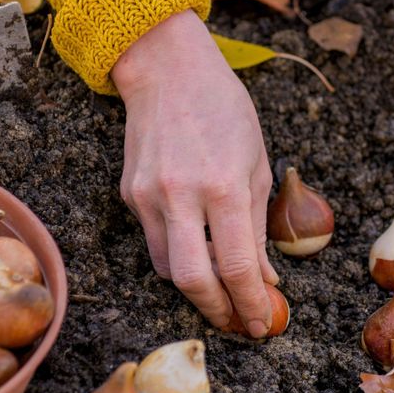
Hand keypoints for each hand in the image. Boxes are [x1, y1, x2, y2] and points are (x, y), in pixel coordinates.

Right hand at [112, 10, 278, 337]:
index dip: (251, 302)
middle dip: (218, 310)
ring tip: (221, 292)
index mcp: (224, 184)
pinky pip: (154, 241)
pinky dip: (178, 255)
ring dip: (196, 287)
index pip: (238, 264)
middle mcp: (182, 194)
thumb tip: (264, 278)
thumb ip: (258, 225)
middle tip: (238, 322)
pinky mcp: (128, 194)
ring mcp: (149, 196)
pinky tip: (197, 249)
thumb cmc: (224, 109)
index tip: (263, 323)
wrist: (167, 70)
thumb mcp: (257, 162)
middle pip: (193, 280)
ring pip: (168, 268)